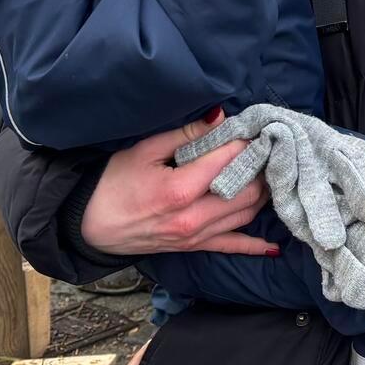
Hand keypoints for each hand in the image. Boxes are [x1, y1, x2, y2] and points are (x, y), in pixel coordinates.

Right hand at [79, 114, 275, 256]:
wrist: (89, 226)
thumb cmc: (113, 182)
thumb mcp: (144, 150)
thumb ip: (185, 134)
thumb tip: (220, 116)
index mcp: (180, 189)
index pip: (229, 161)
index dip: (247, 142)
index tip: (257, 128)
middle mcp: (192, 218)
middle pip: (246, 190)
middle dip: (262, 167)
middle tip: (269, 149)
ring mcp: (195, 236)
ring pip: (245, 214)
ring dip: (263, 194)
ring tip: (272, 173)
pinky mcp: (193, 248)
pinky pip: (232, 247)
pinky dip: (255, 246)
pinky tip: (275, 245)